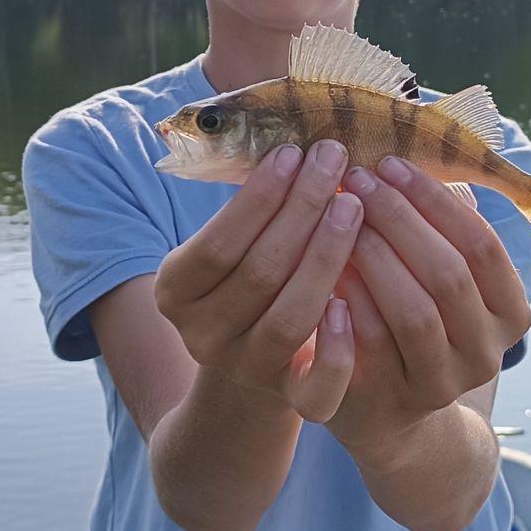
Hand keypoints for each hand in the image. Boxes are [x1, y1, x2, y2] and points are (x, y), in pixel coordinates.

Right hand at [153, 140, 363, 421]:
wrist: (254, 366)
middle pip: (258, 273)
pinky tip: (356, 297)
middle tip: (335, 162)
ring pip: (291, 317)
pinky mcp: (292, 400)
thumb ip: (251, 202)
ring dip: (327, 256)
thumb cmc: (251, 275)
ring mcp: (247, 369)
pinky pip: (318, 388)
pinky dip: (338, 345)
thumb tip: (296, 130)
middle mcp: (203, 335)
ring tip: (355, 205)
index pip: (217, 243)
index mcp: (175, 292)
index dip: (258, 198)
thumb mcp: (230, 243)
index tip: (294, 153)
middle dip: (301, 211)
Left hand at [327, 157, 530, 464]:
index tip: (391, 163)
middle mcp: (487, 354)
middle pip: (449, 275)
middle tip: (357, 179)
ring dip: (374, 257)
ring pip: (414, 312)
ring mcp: (443, 384)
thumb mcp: (440, 275)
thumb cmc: (413, 316)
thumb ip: (440, 225)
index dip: (436, 201)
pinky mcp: (395, 403)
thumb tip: (420, 143)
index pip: (483, 245)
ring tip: (339, 216)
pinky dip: (349, 300)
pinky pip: (371, 345)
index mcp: (511, 312)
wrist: (391, 411)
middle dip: (400, 221)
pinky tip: (324, 265)